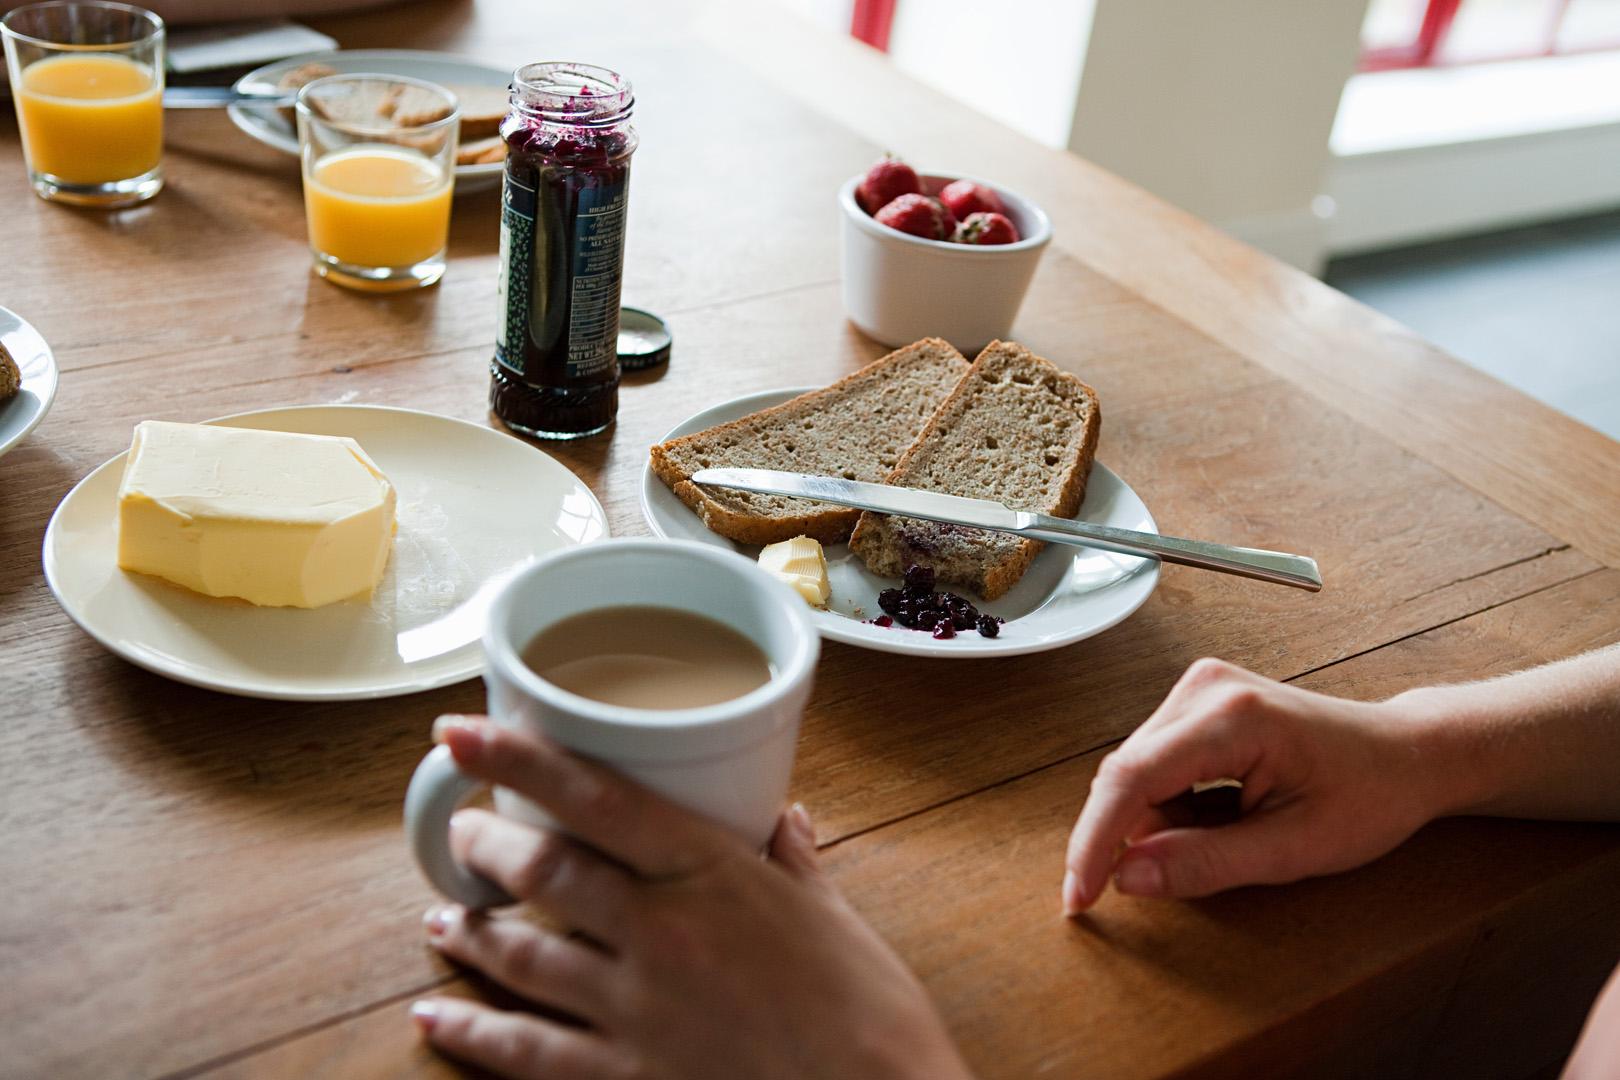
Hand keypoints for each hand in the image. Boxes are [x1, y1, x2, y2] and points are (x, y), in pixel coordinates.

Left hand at [412, 715, 971, 1079]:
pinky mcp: (626, 1079)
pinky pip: (526, 1052)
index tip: (461, 733)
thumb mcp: (833, 917)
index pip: (595, 798)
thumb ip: (793, 863)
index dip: (517, 758)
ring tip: (441, 918)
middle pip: (541, 870)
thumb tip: (784, 820)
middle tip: (459, 832)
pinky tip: (438, 1021)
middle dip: (484, 845)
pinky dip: (473, 1033)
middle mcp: (660, 931)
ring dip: (469, 933)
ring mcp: (635, 1009)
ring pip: (521, 956)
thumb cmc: (869, 1010)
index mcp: (711, 872)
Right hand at [1062, 658, 1443, 911]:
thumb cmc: (1368, 796)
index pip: (1133, 779)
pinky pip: (1155, 763)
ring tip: (1232, 835)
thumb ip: (1207, 864)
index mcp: (1233, 716)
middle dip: (1126, 837)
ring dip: (1158, 821)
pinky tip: (1223, 816)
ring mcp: (1198, 688)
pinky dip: (1173, 805)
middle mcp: (1205, 688)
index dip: (1095, 842)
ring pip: (1137, 772)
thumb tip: (1127, 877)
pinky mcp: (1197, 701)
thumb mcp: (1294, 849)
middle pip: (1126, 775)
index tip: (1078, 898)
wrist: (1405, 754)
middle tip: (1148, 886)